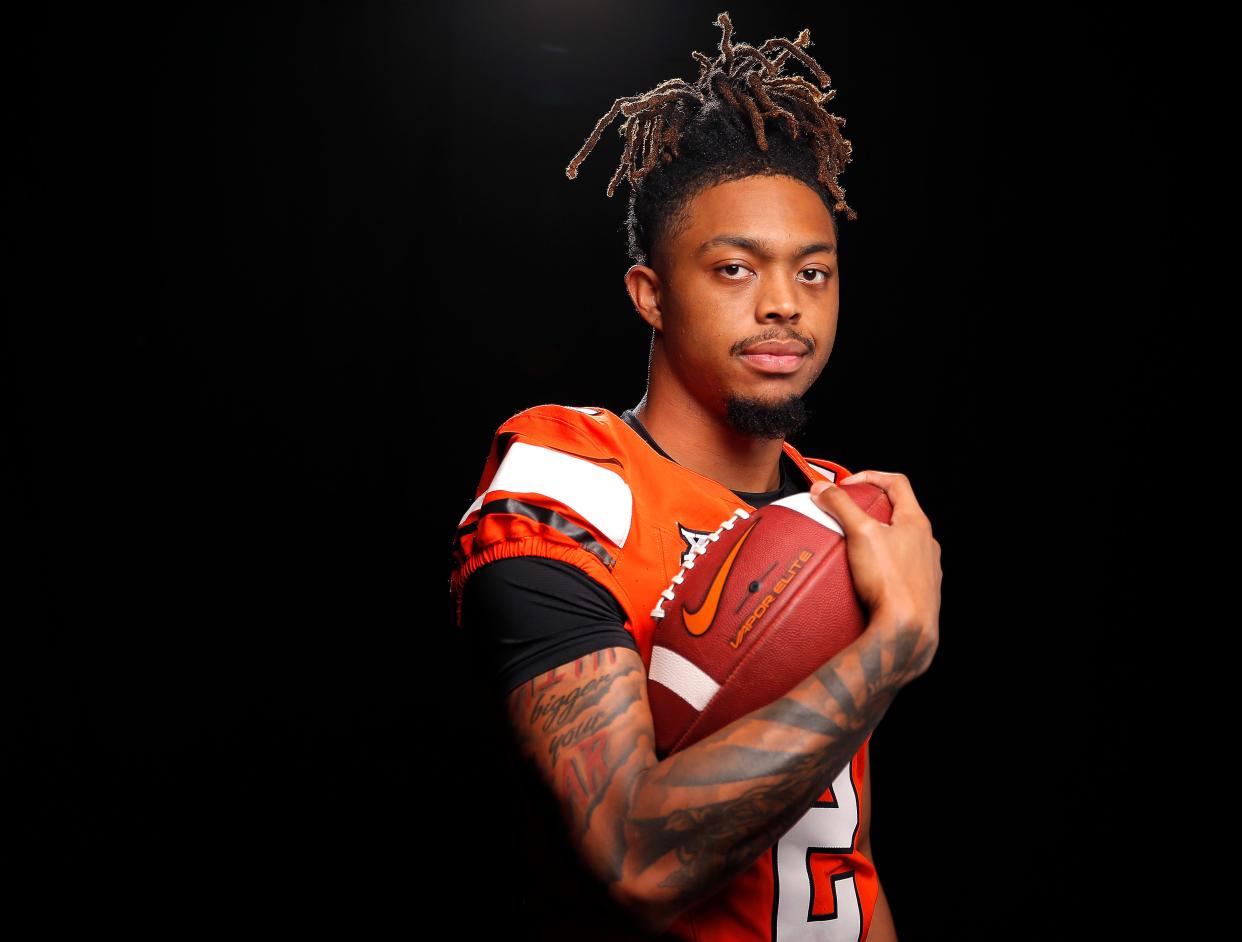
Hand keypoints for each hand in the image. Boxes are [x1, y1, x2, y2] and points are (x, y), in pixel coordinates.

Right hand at [810, 470, 941, 660]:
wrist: (907, 631)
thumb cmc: (891, 582)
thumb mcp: (860, 534)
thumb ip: (841, 506)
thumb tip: (823, 489)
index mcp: (917, 523)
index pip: (897, 483)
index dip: (870, 476)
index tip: (848, 485)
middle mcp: (927, 544)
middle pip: (897, 514)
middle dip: (869, 511)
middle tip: (845, 517)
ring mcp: (926, 569)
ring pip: (899, 544)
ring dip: (876, 541)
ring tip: (850, 550)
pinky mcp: (919, 592)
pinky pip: (898, 571)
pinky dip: (880, 568)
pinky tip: (862, 580)